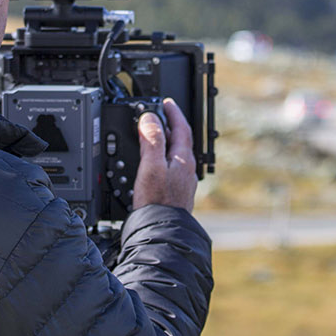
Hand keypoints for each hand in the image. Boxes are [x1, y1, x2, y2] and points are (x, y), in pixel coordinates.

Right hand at [131, 97, 196, 211]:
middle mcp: (186, 170)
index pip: (182, 128)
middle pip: (179, 140)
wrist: (162, 233)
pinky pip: (168, 168)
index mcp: (184, 160)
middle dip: (168, 126)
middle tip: (155, 116)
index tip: (166, 102)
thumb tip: (150, 118)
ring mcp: (181, 183)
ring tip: (149, 137)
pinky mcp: (174, 194)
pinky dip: (160, 159)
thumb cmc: (159, 202)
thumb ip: (152, 140)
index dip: (174, 113)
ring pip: (173, 155)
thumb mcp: (151, 166)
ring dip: (163, 142)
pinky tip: (151, 165)